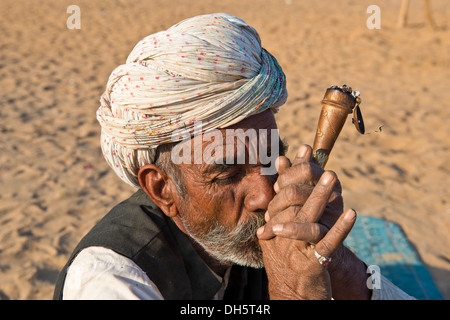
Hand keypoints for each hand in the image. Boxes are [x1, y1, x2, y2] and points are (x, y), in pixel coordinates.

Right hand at [258, 169, 356, 299]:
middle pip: (292, 200)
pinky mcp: (312, 262)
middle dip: (304, 178)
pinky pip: (327, 242)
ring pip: (307, 218)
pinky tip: (352, 214)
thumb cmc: (287, 257)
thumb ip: (281, 200)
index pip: (282, 189)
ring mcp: (295, 247)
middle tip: (320, 160)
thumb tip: (282, 169)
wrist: (291, 293)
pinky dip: (340, 228)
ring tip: (332, 177)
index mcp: (275, 222)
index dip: (293, 169)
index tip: (305, 150)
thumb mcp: (280, 229)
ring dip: (319, 196)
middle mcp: (281, 232)